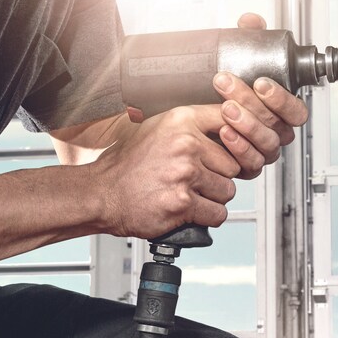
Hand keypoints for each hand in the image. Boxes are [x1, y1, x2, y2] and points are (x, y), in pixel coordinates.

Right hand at [89, 102, 241, 238]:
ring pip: (227, 190)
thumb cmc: (128, 165)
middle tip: (199, 181)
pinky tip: (191, 211)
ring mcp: (184, 174)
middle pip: (233, 164)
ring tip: (192, 195)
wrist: (102, 193)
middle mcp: (185, 144)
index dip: (235, 140)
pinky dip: (208, 217)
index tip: (230, 149)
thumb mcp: (157, 129)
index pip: (230, 122)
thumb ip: (191, 125)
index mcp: (181, 120)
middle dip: (220, 176)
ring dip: (214, 198)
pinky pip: (217, 213)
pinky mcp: (182, 203)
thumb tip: (228, 126)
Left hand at [211, 11, 307, 178]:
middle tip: (228, 85)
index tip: (261, 83)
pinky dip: (237, 147)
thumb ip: (248, 40)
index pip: (296, 111)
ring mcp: (262, 151)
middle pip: (276, 124)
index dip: (282, 99)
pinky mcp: (246, 166)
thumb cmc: (225, 88)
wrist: (194, 116)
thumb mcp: (238, 60)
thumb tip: (250, 22)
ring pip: (265, 144)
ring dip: (245, 124)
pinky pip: (249, 163)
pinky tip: (223, 131)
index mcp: (282, 110)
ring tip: (225, 107)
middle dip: (252, 104)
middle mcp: (275, 132)